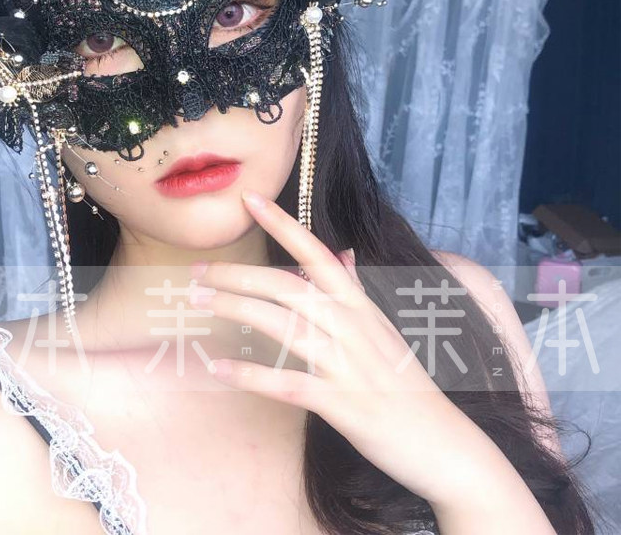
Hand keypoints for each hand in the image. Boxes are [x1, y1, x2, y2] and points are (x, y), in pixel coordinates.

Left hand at [187, 187, 513, 509]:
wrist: (443, 441)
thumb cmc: (406, 383)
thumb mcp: (383, 328)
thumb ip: (357, 289)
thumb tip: (344, 253)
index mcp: (359, 305)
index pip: (316, 252)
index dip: (282, 222)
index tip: (249, 199)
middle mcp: (351, 325)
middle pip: (286, 286)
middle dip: (237, 274)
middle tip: (197, 272)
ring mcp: (347, 363)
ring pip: (281, 325)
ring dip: (235, 309)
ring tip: (199, 303)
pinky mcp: (342, 403)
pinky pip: (287, 383)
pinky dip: (251, 375)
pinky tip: (219, 370)